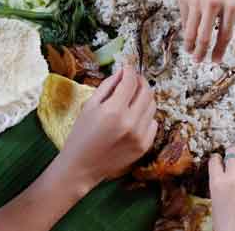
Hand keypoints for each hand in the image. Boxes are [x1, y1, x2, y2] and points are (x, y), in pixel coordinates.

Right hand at [58, 66, 157, 187]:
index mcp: (113, 111)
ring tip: (133, 98)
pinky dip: (146, 115)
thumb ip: (107, 86)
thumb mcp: (89, 106)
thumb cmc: (81, 135)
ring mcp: (140, 135)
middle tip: (133, 79)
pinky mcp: (145, 146)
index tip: (127, 67)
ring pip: (152, 106)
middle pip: (146, 91)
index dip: (130, 71)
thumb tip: (122, 71)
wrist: (81, 167)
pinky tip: (134, 116)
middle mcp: (130, 123)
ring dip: (144, 97)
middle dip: (140, 81)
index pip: (130, 82)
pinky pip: (153, 122)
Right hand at [177, 0, 234, 62]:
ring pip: (192, 32)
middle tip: (200, 61)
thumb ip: (226, 10)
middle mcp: (215, 5)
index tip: (215, 61)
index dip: (219, 51)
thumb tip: (217, 32)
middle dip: (203, 54)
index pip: (225, 35)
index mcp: (232, 4)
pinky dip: (185, 28)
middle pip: (206, 38)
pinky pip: (184, 18)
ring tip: (190, 52)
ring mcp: (198, 1)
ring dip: (190, 45)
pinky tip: (186, 34)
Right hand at [209, 147, 234, 230]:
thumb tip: (226, 178)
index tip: (219, 158)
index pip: (215, 160)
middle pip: (233, 153)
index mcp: (217, 183)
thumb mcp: (216, 202)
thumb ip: (221, 186)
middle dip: (233, 153)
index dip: (217, 158)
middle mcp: (232, 178)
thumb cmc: (225, 226)